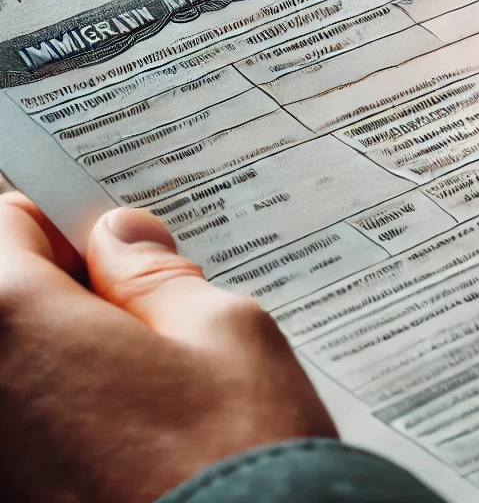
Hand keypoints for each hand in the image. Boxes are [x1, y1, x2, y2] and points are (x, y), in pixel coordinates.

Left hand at [0, 194, 335, 502]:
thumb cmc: (234, 457)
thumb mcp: (225, 327)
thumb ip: (158, 275)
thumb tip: (124, 242)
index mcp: (13, 321)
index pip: (8, 223)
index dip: (67, 226)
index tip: (107, 243)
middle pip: (9, 301)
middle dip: (71, 296)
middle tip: (146, 314)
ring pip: (24, 372)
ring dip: (71, 362)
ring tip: (149, 385)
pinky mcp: (15, 499)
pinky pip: (32, 426)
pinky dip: (69, 416)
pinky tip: (132, 438)